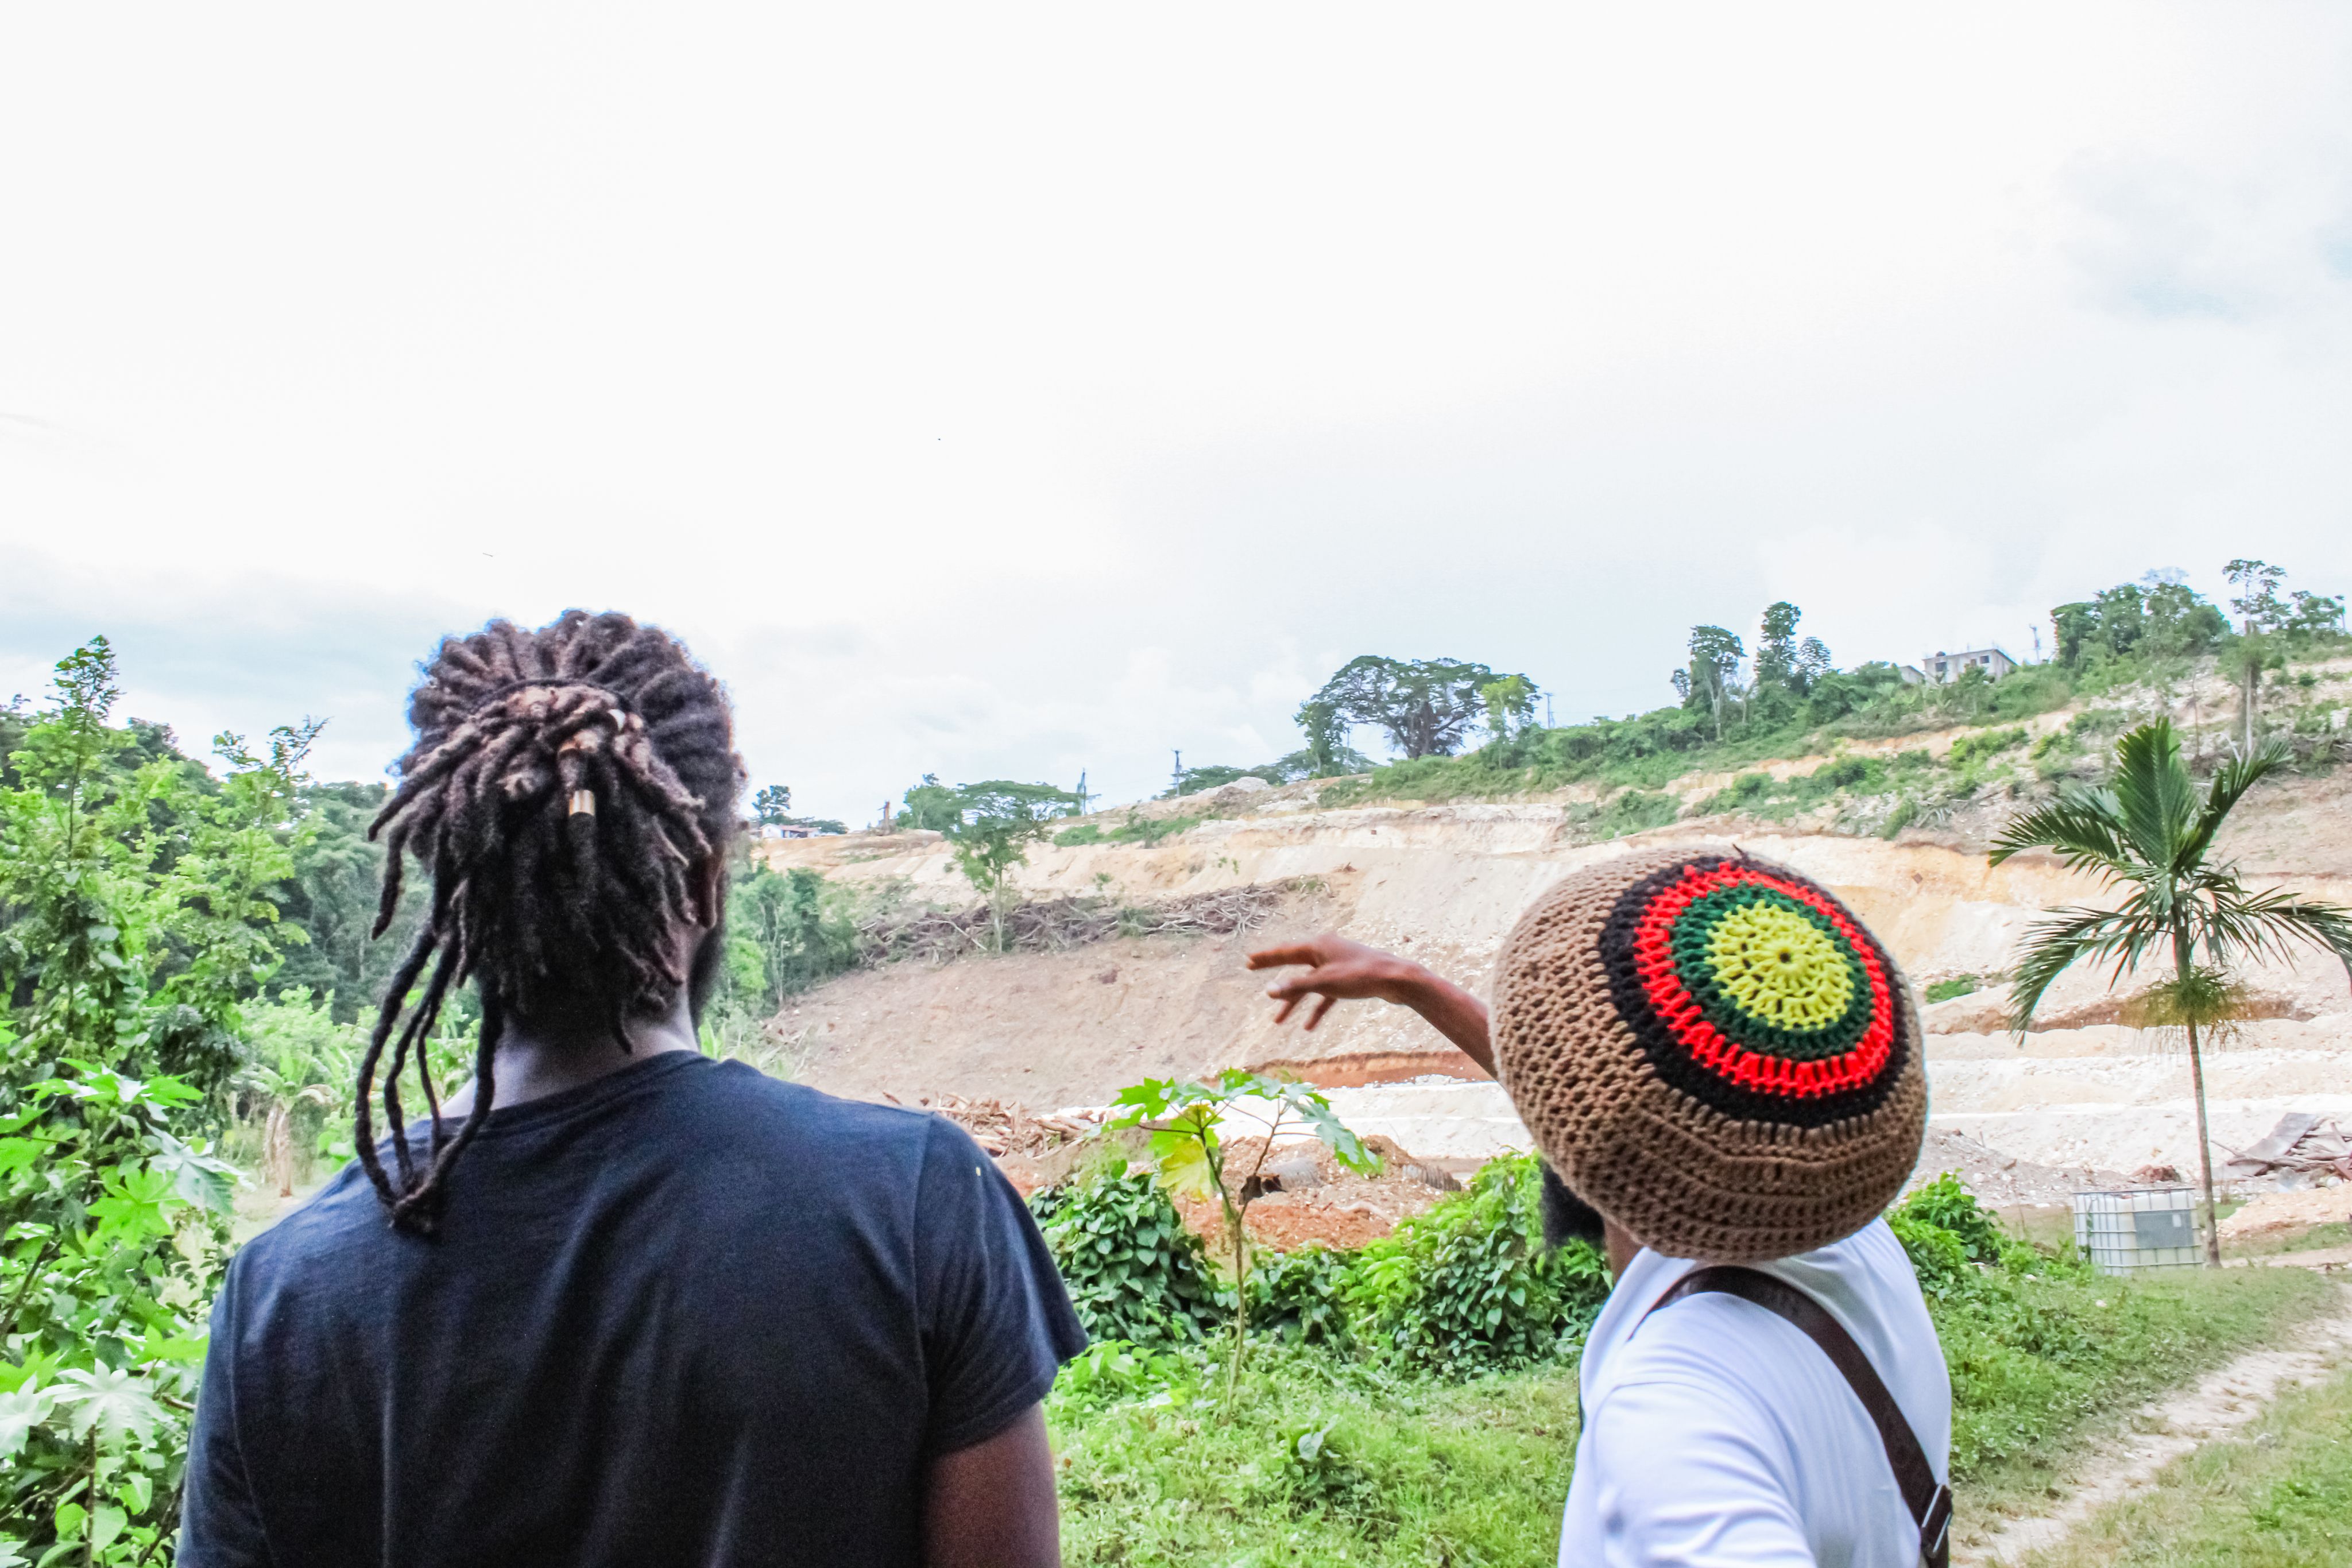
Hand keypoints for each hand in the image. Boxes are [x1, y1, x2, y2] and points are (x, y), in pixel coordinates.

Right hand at [1245, 933, 1424, 1031]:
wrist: (1396, 979)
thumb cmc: (1360, 976)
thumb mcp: (1325, 982)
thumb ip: (1296, 986)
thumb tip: (1269, 990)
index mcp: (1318, 946)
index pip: (1284, 952)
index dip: (1265, 958)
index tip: (1248, 961)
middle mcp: (1326, 951)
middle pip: (1294, 964)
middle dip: (1276, 974)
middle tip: (1253, 970)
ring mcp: (1337, 965)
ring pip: (1309, 984)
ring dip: (1295, 1002)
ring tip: (1278, 1022)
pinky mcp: (1347, 979)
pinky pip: (1325, 994)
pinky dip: (1316, 1008)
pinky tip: (1309, 1027)